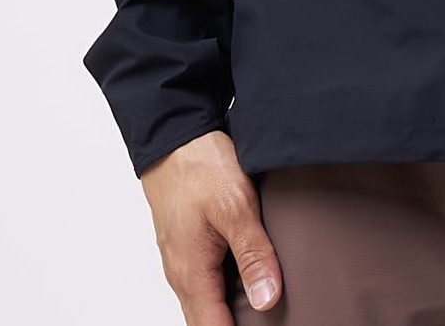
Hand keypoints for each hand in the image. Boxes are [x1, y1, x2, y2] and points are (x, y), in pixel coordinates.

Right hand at [140, 129, 282, 323]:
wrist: (175, 137)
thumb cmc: (200, 167)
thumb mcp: (235, 207)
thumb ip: (253, 254)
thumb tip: (267, 299)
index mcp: (191, 274)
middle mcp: (181, 274)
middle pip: (207, 321)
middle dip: (235, 325)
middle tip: (269, 318)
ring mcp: (181, 260)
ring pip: (205, 302)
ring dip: (229, 310)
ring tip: (262, 304)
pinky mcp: (186, 245)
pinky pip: (204, 281)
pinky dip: (223, 289)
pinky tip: (247, 278)